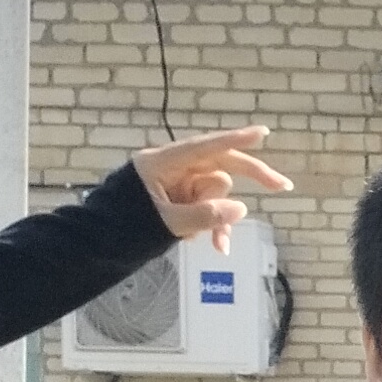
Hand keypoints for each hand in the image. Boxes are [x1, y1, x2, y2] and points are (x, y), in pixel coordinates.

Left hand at [128, 125, 291, 242]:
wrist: (99, 245)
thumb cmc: (123, 229)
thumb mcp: (167, 223)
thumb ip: (205, 215)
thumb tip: (241, 209)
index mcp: (162, 163)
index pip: (205, 147)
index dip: (235, 139)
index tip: (262, 133)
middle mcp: (174, 169)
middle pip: (220, 165)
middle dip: (251, 176)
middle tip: (282, 186)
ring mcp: (178, 185)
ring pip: (218, 193)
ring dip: (222, 218)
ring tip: (218, 244)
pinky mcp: (181, 201)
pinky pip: (209, 208)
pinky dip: (216, 226)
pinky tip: (219, 247)